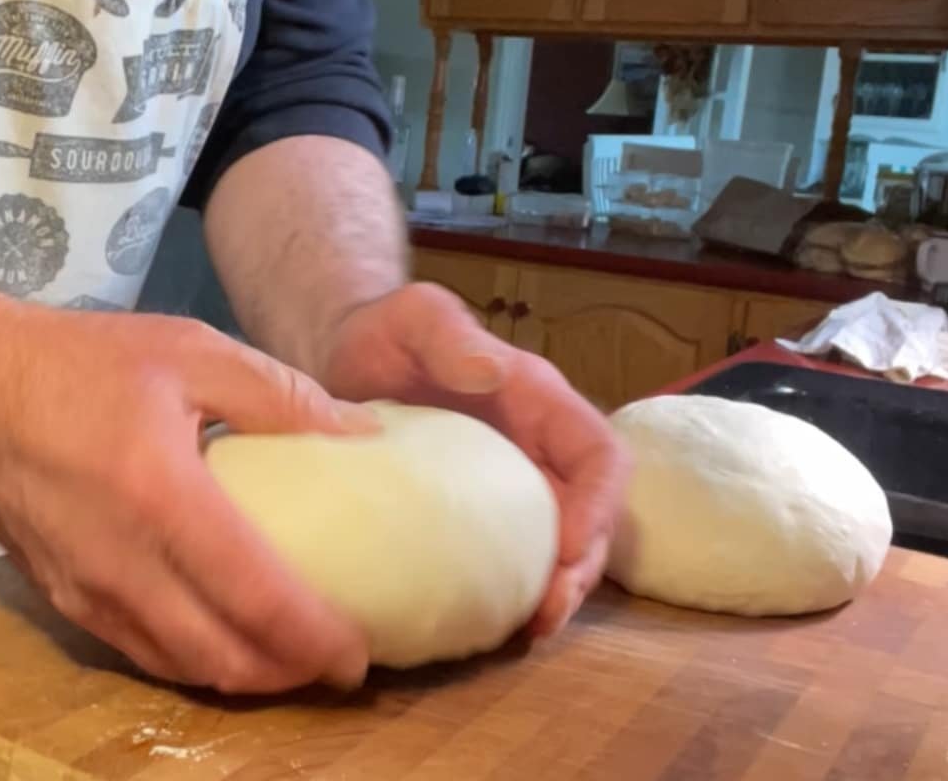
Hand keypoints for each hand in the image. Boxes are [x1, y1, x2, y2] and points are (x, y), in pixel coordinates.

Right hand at [0, 295, 376, 693]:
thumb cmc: (89, 362)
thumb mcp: (195, 351)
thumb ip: (283, 394)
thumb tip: (364, 432)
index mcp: (162, 495)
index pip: (254, 595)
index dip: (315, 638)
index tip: (361, 654)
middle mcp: (122, 562)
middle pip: (220, 654)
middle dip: (289, 673)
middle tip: (342, 664)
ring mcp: (86, 590)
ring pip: (180, 665)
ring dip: (246, 675)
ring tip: (298, 657)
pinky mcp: (65, 597)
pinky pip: (141, 651)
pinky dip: (197, 660)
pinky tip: (230, 640)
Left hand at [320, 283, 629, 636]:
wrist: (347, 353)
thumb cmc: (387, 331)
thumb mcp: (417, 317)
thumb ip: (452, 337)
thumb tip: (494, 372)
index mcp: (538, 399)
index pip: (599, 452)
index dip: (600, 502)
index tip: (570, 548)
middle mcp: (537, 445)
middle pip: (592, 512)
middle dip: (582, 566)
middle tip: (547, 614)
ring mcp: (508, 482)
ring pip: (559, 543)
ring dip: (555, 590)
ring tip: (528, 630)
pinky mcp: (475, 511)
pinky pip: (511, 556)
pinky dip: (513, 591)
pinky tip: (488, 623)